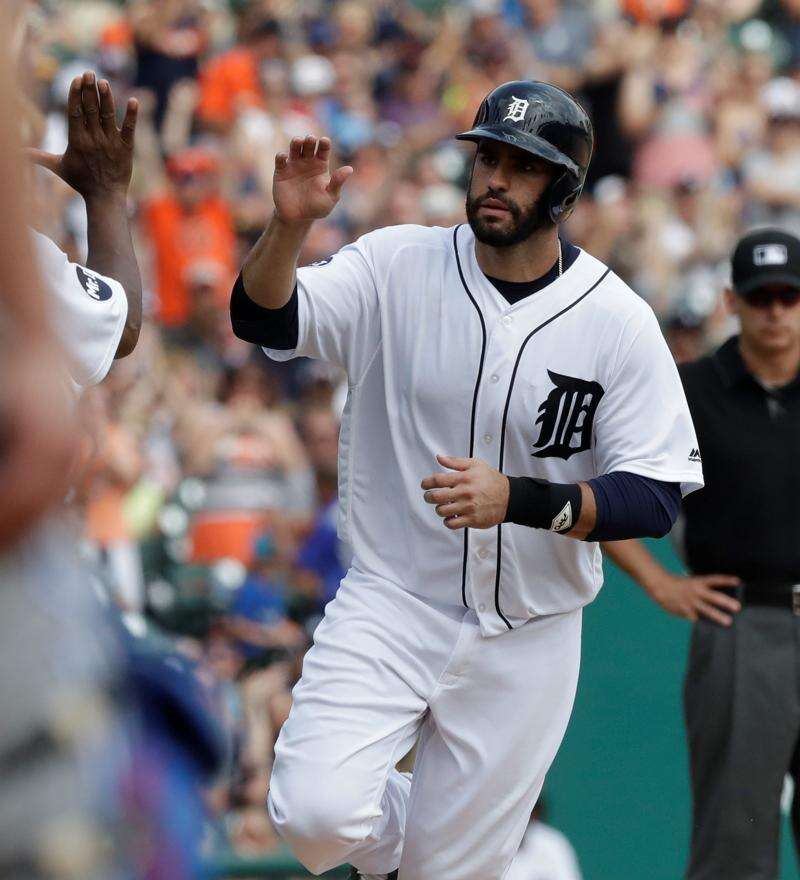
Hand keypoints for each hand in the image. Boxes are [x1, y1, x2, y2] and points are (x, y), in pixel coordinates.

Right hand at [28, 71, 136, 200]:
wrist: (104, 197)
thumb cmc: (81, 182)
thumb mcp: (58, 166)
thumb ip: (40, 156)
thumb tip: (19, 152)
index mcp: (77, 140)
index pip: (75, 112)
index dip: (76, 95)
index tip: (76, 79)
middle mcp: (94, 139)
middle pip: (91, 109)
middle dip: (89, 90)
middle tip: (89, 72)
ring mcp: (111, 143)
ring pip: (108, 116)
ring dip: (107, 98)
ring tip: (104, 82)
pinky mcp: (126, 148)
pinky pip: (130, 129)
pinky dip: (132, 115)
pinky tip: (134, 100)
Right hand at [273, 136, 352, 225]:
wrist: (298, 218)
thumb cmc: (317, 207)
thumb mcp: (330, 196)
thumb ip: (337, 182)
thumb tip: (350, 169)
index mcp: (320, 165)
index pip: (323, 150)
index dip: (324, 144)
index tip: (324, 141)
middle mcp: (307, 162)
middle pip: (308, 145)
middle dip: (309, 140)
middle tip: (310, 139)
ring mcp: (293, 165)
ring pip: (294, 148)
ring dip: (296, 142)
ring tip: (298, 141)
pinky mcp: (281, 172)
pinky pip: (280, 160)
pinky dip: (281, 156)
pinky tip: (284, 157)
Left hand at [421, 454, 508, 530]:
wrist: (509, 497)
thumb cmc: (491, 480)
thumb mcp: (475, 465)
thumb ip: (455, 462)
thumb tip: (439, 457)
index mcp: (464, 478)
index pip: (438, 480)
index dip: (427, 483)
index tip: (425, 485)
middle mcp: (465, 493)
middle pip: (436, 497)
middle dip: (428, 497)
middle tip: (429, 496)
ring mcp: (468, 507)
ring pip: (442, 511)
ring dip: (439, 509)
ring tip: (443, 506)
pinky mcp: (472, 519)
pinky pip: (452, 523)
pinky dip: (447, 521)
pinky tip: (451, 516)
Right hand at [647, 572, 741, 625]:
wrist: (660, 587)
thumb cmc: (679, 586)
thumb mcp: (691, 583)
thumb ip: (703, 591)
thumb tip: (718, 601)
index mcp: (698, 582)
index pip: (715, 579)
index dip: (726, 580)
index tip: (738, 581)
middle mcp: (696, 591)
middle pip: (713, 596)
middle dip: (725, 602)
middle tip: (737, 607)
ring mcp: (691, 602)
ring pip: (706, 610)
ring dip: (718, 616)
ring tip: (728, 621)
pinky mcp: (685, 611)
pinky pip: (696, 618)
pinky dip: (703, 622)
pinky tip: (710, 628)